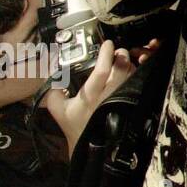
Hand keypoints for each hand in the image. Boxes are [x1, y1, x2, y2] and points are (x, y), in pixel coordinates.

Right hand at [42, 39, 138, 157]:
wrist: (88, 143)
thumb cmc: (73, 123)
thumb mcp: (57, 107)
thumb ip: (52, 89)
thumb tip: (50, 71)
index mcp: (90, 97)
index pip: (101, 71)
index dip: (105, 55)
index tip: (107, 43)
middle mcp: (108, 97)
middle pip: (122, 70)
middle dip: (122, 55)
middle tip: (117, 50)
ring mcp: (121, 100)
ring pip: (131, 76)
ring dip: (128, 64)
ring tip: (122, 60)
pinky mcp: (128, 103)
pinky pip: (135, 84)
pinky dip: (133, 74)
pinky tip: (127, 71)